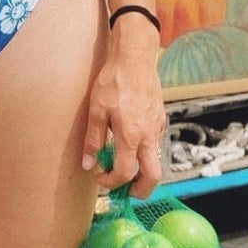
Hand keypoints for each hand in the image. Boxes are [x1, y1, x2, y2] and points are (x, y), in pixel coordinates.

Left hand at [83, 15, 164, 199]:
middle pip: (153, 177)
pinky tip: (128, 143)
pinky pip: (155, 145)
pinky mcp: (160, 120)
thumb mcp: (96, 110)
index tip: (99, 178)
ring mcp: (157, 128)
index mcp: (131, 135)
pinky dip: (143, 154)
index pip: (125, 173)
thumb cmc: (113, 80)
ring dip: (141, 171)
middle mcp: (149, 136)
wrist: (135, 57)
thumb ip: (93, 139)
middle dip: (139, 190)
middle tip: (124, 190)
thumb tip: (88, 164)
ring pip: (155, 161)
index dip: (111, 183)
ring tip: (121, 165)